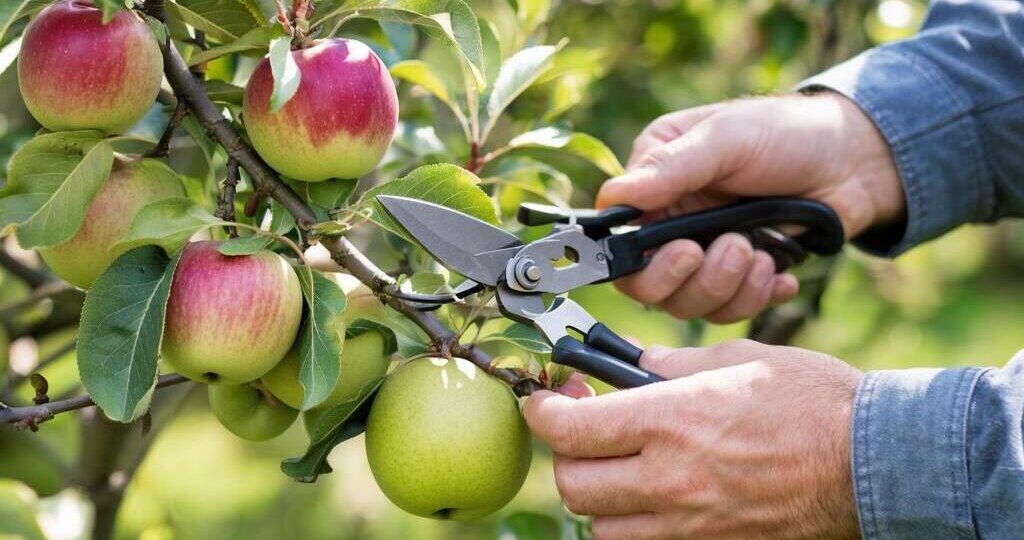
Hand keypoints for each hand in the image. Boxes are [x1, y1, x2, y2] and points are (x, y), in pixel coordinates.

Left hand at [526, 340, 863, 539]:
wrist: (873, 461)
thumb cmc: (812, 402)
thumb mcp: (737, 358)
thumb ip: (674, 364)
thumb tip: (637, 363)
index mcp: (671, 420)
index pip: (569, 428)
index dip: (542, 411)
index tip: (545, 400)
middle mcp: (671, 478)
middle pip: (573, 484)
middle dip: (566, 454)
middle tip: (583, 430)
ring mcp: (691, 523)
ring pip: (602, 527)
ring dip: (598, 497)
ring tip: (619, 468)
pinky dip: (635, 527)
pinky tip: (654, 499)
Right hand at [597, 92, 902, 322]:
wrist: (856, 159)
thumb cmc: (788, 132)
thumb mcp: (728, 137)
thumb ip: (672, 168)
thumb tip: (614, 196)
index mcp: (655, 182)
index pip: (619, 240)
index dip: (640, 261)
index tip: (684, 250)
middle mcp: (670, 223)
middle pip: (649, 286)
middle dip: (692, 280)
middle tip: (733, 248)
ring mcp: (704, 253)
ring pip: (690, 304)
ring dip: (729, 287)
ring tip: (762, 252)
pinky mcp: (739, 277)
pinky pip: (729, 310)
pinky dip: (756, 297)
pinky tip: (780, 273)